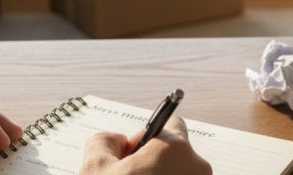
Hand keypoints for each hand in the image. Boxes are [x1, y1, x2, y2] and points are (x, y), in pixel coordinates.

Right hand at [81, 116, 211, 174]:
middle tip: (130, 174)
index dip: (149, 136)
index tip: (134, 152)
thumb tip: (117, 142)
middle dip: (154, 161)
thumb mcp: (95, 165)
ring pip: (179, 172)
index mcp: (176, 150)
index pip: (172, 123)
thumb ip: (105, 140)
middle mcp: (197, 169)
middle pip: (176, 153)